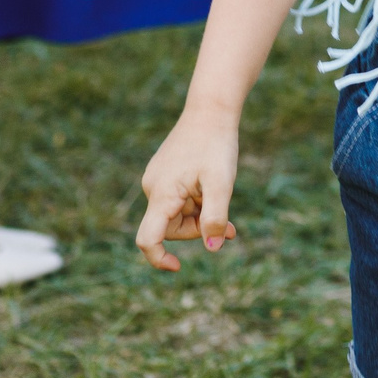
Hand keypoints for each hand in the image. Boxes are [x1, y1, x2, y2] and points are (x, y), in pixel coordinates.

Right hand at [135, 109, 240, 270]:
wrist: (211, 110)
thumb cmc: (216, 145)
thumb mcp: (221, 184)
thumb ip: (215, 217)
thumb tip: (212, 248)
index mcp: (161, 194)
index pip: (147, 239)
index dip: (158, 258)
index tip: (179, 267)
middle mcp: (153, 188)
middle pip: (171, 229)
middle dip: (198, 230)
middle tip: (230, 227)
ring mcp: (158, 180)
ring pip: (178, 215)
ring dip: (201, 217)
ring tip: (224, 203)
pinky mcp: (165, 174)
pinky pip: (179, 201)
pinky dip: (197, 204)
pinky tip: (213, 191)